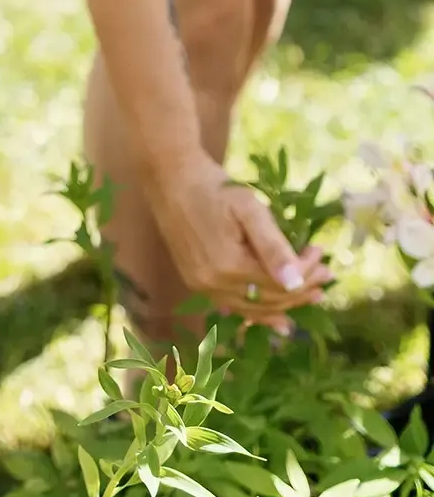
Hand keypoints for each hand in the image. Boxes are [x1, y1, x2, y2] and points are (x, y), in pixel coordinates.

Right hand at [149, 154, 330, 326]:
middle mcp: (214, 285)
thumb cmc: (213, 187)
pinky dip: (258, 312)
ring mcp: (203, 287)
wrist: (170, 178)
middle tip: (326, 275)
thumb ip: (273, 246)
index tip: (321, 252)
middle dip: (301, 289)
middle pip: (269, 299)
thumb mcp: (248, 207)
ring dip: (285, 304)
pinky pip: (234, 306)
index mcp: (229, 266)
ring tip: (310, 296)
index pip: (280, 282)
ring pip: (254, 308)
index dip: (306, 272)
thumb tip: (296, 283)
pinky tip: (276, 318)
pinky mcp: (196, 282)